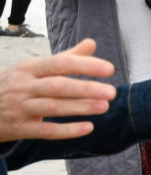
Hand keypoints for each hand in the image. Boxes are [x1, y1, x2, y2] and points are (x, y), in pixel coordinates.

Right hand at [0, 39, 116, 142]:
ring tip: (105, 106)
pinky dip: (67, 130)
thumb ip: (65, 58)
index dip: (85, 65)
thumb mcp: (34, 67)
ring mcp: (21, 108)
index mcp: (29, 68)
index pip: (60, 64)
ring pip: (53, 107)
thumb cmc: (15, 84)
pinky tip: (88, 128)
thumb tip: (92, 43)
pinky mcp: (21, 128)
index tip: (109, 69)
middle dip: (86, 89)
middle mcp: (24, 87)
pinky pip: (46, 131)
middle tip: (112, 92)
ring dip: (80, 107)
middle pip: (57, 86)